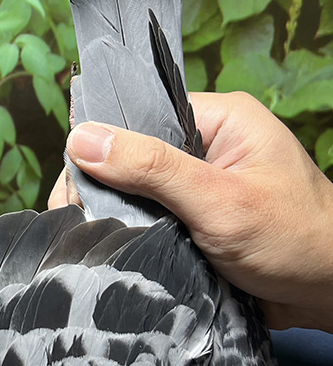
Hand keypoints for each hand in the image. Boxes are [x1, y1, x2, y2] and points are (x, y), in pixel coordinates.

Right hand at [50, 92, 332, 331]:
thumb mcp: (217, 200)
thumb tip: (82, 138)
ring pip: (134, 191)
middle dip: (100, 186)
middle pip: (129, 154)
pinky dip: (129, 234)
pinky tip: (107, 249)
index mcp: (217, 119)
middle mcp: (205, 146)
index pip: (137, 116)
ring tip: (86, 240)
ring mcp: (198, 185)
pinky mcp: (193, 220)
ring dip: (113, 215)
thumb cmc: (295, 241)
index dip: (98, 146)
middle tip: (76, 221)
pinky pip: (148, 218)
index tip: (71, 185)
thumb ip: (151, 168)